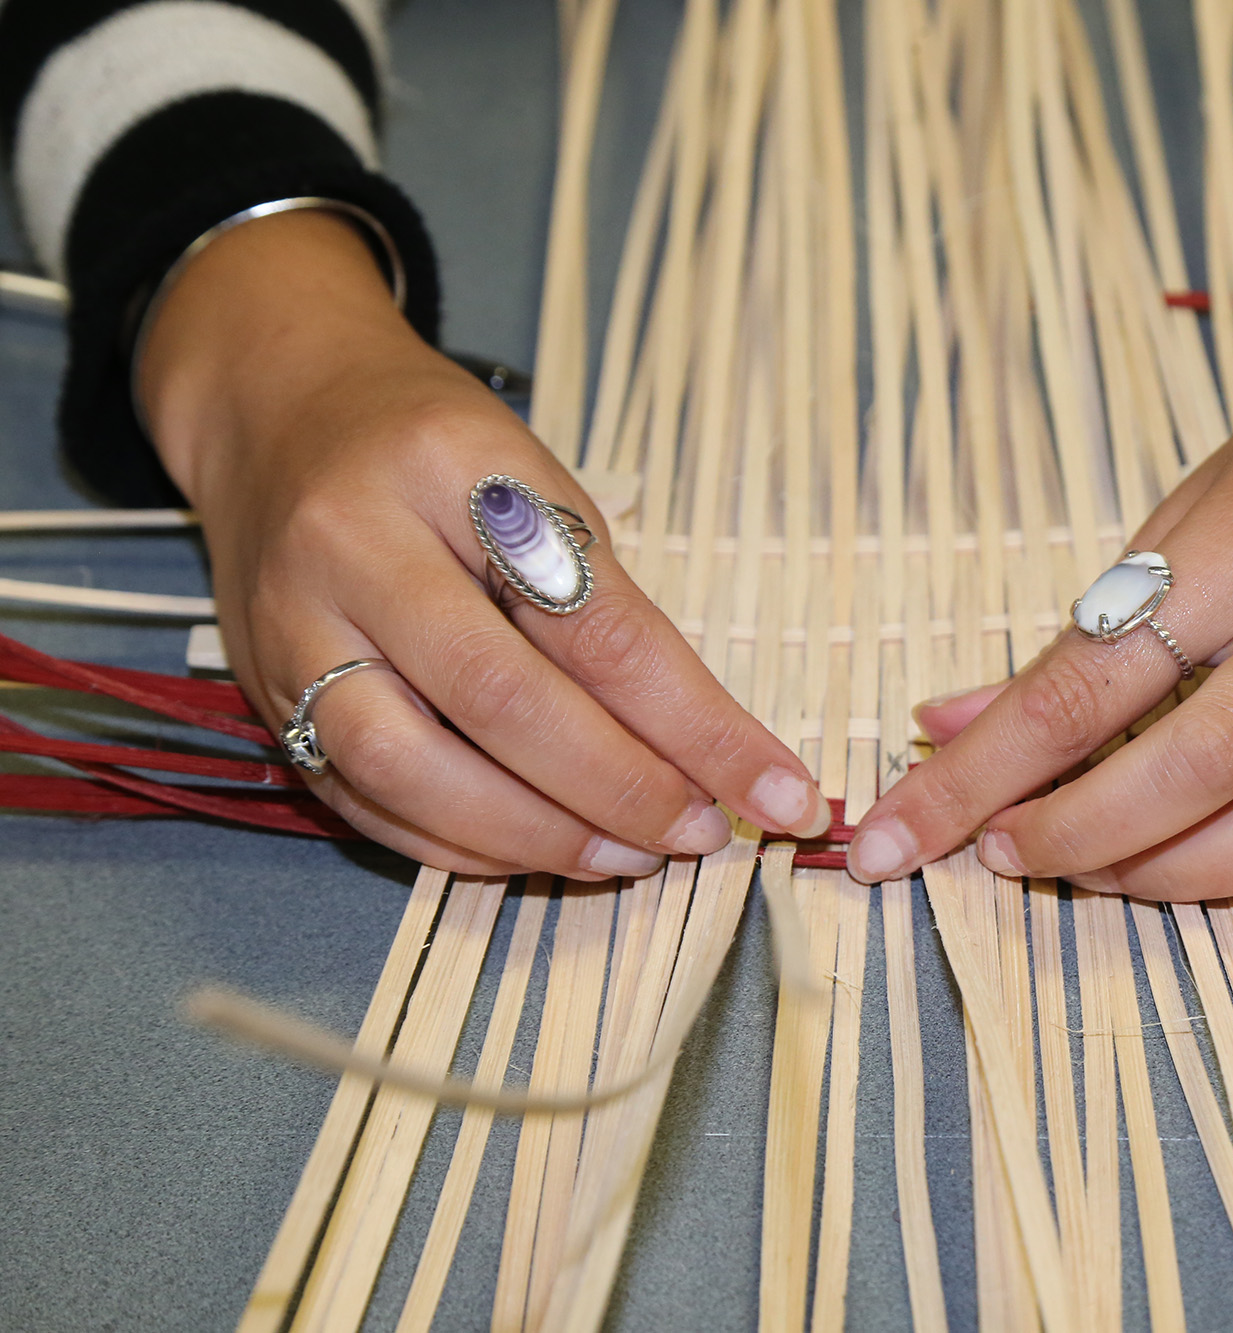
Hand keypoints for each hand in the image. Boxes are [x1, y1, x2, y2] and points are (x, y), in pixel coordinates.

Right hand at [139, 211, 828, 878]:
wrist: (280, 412)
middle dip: (618, 788)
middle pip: (497, 699)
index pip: (595, 622)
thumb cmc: (438, 451)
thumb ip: (607, 608)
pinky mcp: (264, 695)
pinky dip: (462, 845)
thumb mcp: (540, 484)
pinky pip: (366, 800)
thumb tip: (706, 750)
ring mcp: (292, 627)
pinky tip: (539, 855)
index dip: (696, 724)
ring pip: (412, 768)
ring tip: (627, 859)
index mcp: (452, 469)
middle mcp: (354, 546)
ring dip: (536, 836)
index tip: (778, 792)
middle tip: (700, 836)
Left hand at [844, 285, 1232, 898]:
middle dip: (1070, 837)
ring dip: (1165, 878)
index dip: (984, 772)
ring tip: (1090, 870)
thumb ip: (1087, 630)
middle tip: (1000, 853)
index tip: (903, 829)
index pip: (1088, 684)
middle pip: (1184, 773)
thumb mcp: (1193, 504)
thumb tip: (958, 723)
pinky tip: (1191, 862)